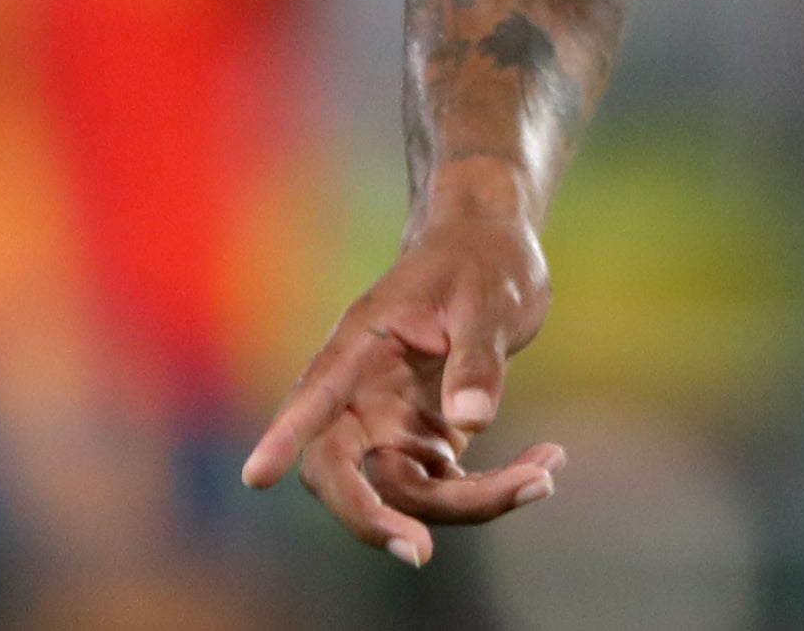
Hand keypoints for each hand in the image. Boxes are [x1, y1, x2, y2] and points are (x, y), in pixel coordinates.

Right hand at [240, 200, 563, 563]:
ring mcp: (393, 426)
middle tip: (421, 553)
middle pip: (338, 471)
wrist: (493, 251)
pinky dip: (496, 490)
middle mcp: (364, 397)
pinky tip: (547, 464)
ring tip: (544, 475)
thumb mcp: (486, 297)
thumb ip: (477, 357)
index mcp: (359, 347)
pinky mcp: (429, 443)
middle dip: (371, 518)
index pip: (314, 395)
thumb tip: (471, 422)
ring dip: (472, 503)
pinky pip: (450, 489)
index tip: (256, 475)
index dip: (284, 435)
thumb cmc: (479, 261)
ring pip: (407, 494)